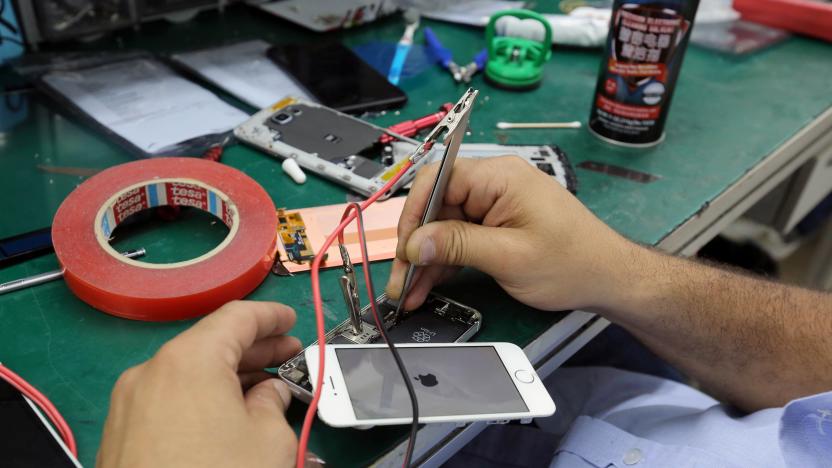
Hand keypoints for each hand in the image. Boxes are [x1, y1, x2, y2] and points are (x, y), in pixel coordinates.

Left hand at [98, 301, 303, 467]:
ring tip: (265, 391)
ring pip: (188, 375)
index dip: (270, 316)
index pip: (236, 317)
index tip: (292, 320)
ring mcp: (129, 404)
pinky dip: (202, 399)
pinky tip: (228, 417)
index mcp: (189, 359)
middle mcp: (151, 371)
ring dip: (228, 377)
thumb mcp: (267, 440)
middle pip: (210, 344)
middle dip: (254, 349)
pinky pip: (169, 401)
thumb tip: (269, 395)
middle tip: (289, 357)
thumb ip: (273, 403)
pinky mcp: (121, 435)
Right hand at [385, 156, 637, 311]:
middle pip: (437, 207)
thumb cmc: (571, 263)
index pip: (438, 179)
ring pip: (444, 227)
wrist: (608, 279)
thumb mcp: (510, 257)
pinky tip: (427, 286)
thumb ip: (459, 245)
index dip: (414, 213)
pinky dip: (444, 262)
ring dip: (426, 260)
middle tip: (400, 281)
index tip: (403, 249)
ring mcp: (494, 205)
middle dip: (416, 245)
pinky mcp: (495, 225)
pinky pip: (459, 238)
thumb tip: (415, 243)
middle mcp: (493, 184)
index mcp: (499, 177)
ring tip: (409, 293)